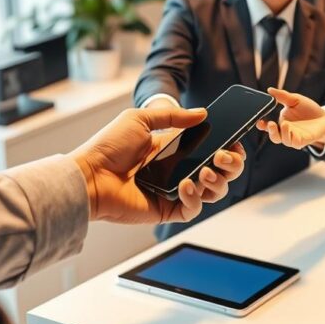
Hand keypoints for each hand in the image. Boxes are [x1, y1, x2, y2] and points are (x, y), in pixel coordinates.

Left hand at [69, 107, 245, 223]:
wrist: (88, 176)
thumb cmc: (108, 147)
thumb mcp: (139, 119)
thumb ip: (173, 116)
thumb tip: (203, 113)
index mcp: (175, 149)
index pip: (212, 148)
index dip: (228, 146)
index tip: (236, 140)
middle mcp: (179, 170)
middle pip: (220, 171)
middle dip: (231, 163)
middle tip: (224, 156)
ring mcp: (174, 191)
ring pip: (213, 191)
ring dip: (218, 180)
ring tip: (205, 171)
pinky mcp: (167, 210)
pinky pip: (193, 209)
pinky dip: (196, 197)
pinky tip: (186, 185)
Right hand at [255, 87, 324, 148]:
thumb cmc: (309, 109)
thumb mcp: (295, 100)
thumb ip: (282, 96)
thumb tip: (269, 90)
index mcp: (280, 122)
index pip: (268, 126)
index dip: (261, 125)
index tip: (258, 120)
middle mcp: (285, 132)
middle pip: (273, 136)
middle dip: (269, 131)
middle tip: (269, 123)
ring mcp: (293, 137)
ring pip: (282, 140)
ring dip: (280, 133)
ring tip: (283, 123)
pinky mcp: (302, 141)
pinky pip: (293, 142)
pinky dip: (289, 136)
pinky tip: (288, 127)